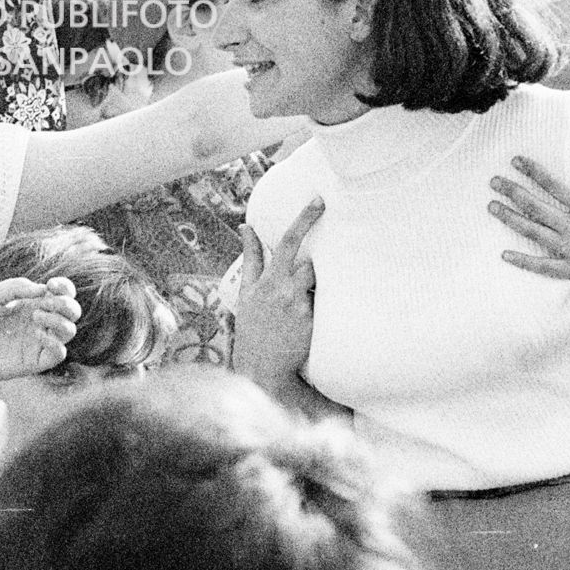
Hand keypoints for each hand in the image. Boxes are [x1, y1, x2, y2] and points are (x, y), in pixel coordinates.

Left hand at [0, 277, 80, 385]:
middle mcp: (41, 323)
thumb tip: (44, 290)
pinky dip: (54, 341)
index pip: (62, 294)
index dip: (65, 287)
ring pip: (69, 330)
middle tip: (45, 302)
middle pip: (72, 311)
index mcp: (34, 304)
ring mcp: (40, 343)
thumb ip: (18, 286)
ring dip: (58, 319)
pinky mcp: (36, 361)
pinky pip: (59, 353)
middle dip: (66, 303)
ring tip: (35, 316)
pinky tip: (36, 334)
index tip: (51, 284)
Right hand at [231, 198, 324, 387]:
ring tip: (303, 301)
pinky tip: (307, 320)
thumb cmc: (252, 327)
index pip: (287, 242)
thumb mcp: (246, 291)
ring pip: (317, 283)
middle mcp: (285, 291)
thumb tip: (246, 226)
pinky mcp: (314, 324)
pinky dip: (318, 307)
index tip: (318, 201)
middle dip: (319, 256)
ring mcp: (301, 308)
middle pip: (311, 261)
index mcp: (268, 281)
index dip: (304, 219)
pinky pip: (323, 306)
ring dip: (315, 285)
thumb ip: (250, 258)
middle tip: (322, 251)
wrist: (261, 369)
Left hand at [488, 139, 569, 311]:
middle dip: (512, 192)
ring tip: (491, 207)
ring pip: (534, 233)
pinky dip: (524, 261)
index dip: (533, 171)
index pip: (554, 185)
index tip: (516, 161)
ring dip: (511, 219)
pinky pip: (544, 266)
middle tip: (493, 181)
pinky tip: (504, 255)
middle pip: (536, 207)